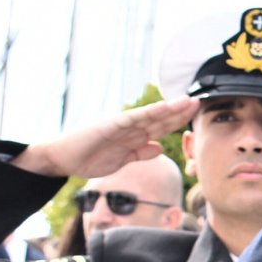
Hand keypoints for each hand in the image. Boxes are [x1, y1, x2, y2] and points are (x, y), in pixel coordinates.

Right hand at [12, 98, 199, 178]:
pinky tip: (163, 108)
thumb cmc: (89, 158)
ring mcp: (120, 125)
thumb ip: (141, 153)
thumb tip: (159, 147)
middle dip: (179, 111)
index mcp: (133, 135)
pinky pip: (133, 118)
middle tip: (199, 101)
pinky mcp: (109, 126)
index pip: (160, 126)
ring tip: (187, 101)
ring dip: (169, 109)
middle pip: (159, 118)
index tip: (196, 115)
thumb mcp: (122, 160)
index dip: (178, 120)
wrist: (62, 159)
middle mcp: (129, 127)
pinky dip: (148, 113)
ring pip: (150, 116)